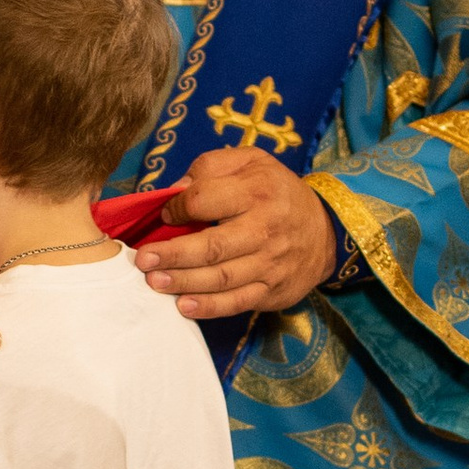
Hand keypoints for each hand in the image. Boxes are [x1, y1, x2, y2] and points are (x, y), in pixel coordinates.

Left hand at [131, 148, 338, 321]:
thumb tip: (175, 190)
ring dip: (184, 282)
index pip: (207, 200)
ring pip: (221, 277)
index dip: (179, 208)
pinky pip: (237, 302)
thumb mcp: (251, 161)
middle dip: (173, 254)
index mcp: (256, 191)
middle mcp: (265, 228)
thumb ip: (211, 167)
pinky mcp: (271, 290)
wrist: (325, 231)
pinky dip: (209, 307)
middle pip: (212, 246)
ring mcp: (269, 263)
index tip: (164, 214)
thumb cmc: (276, 192)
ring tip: (153, 282)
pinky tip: (183, 306)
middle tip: (143, 260)